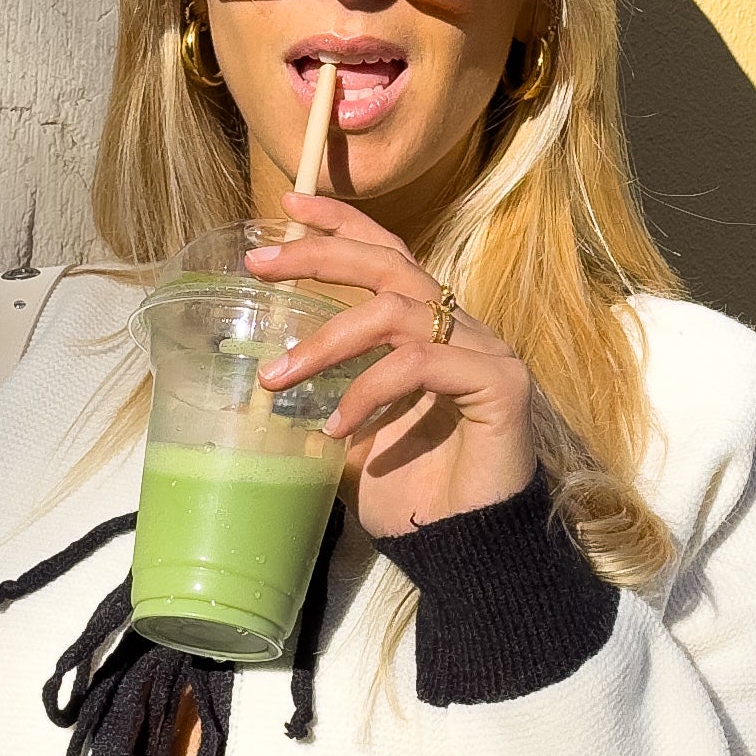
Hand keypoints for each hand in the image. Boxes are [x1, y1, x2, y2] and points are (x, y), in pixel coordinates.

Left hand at [251, 195, 537, 537]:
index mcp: (428, 330)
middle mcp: (459, 329)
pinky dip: (369, 390)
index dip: (341, 224)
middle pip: (389, 263)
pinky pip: (421, 364)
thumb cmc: (412, 494)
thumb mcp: (347, 441)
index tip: (288, 205)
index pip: (387, 254)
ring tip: (278, 379)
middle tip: (258, 264)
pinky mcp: (500, 384)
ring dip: (327, 341)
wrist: (464, 550)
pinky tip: (338, 429)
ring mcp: (484, 352)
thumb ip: (318, 404)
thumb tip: (255, 388)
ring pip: (397, 310)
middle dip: (319, 255)